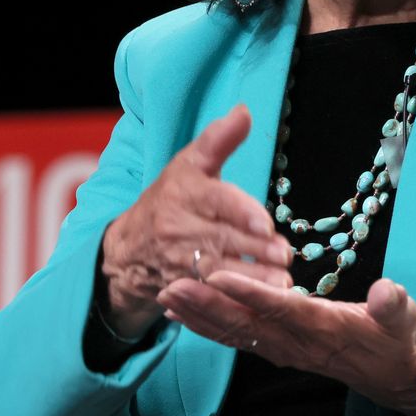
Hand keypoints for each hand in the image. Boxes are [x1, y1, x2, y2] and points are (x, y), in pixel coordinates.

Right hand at [98, 104, 296, 337]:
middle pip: (221, 239)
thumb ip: (219, 140)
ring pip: (217, 271)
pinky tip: (258, 303)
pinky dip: (233, 300)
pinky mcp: (181, 288)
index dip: (241, 212)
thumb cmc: (169, 198)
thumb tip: (244, 111)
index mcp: (184, 192)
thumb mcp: (189, 164)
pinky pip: (209, 296)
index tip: (266, 224)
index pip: (216, 201)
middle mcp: (177, 227)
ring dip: (250, 279)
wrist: (130, 247)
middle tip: (285, 256)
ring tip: (281, 283)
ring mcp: (177, 261)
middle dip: (255, 250)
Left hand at [158, 270, 415, 415]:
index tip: (220, 277)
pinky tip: (181, 315)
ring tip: (165, 296)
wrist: (396, 377)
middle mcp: (297, 342)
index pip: (282, 309)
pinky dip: (207, 327)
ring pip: (235, 333)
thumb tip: (387, 291)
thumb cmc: (400, 340)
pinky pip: (237, 339)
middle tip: (171, 284)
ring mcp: (285, 349)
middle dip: (207, 306)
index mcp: (325, 328)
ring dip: (198, 317)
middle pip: (246, 324)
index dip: (250, 294)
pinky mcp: (279, 349)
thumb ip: (394, 307)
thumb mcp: (406, 321)